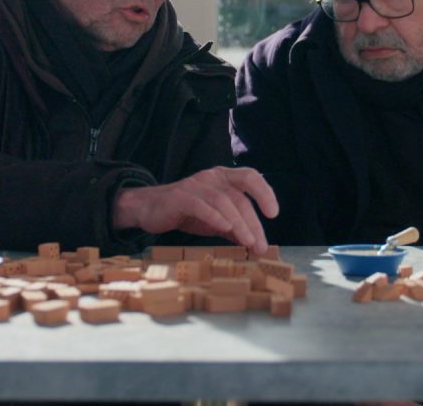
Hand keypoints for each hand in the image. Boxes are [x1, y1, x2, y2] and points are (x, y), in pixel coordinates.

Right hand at [112, 166, 279, 253]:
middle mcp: (211, 177)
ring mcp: (195, 186)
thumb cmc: (187, 212)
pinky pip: (200, 205)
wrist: (149, 209)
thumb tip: (257, 245)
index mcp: (223, 178)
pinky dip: (215, 217)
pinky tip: (224, 229)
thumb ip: (234, 228)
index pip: (250, 177)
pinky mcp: (180, 198)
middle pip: (239, 198)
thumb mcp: (215, 220)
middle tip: (261, 246)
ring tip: (249, 242)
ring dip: (238, 223)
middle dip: (253, 223)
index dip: (264, 192)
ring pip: (223, 201)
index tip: (273, 214)